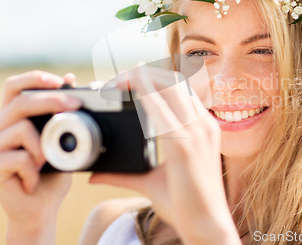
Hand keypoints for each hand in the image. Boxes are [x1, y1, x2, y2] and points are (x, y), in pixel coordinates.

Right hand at [0, 71, 80, 244]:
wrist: (39, 210)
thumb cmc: (51, 174)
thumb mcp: (61, 139)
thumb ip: (62, 112)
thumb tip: (70, 77)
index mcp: (10, 119)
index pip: (14, 87)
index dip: (35, 78)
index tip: (62, 81)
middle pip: (20, 102)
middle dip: (52, 101)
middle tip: (76, 105)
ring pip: (22, 129)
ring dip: (44, 147)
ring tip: (44, 164)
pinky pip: (20, 157)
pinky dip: (35, 170)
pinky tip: (32, 181)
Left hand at [89, 64, 240, 244]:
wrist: (207, 227)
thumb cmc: (186, 204)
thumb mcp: (152, 181)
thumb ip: (123, 174)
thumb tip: (94, 174)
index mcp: (200, 127)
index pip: (179, 88)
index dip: (153, 78)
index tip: (126, 82)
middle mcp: (202, 124)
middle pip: (175, 80)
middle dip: (144, 73)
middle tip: (116, 81)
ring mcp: (198, 134)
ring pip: (171, 87)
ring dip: (142, 80)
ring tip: (117, 83)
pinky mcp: (187, 148)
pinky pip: (164, 112)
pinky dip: (146, 97)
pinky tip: (129, 91)